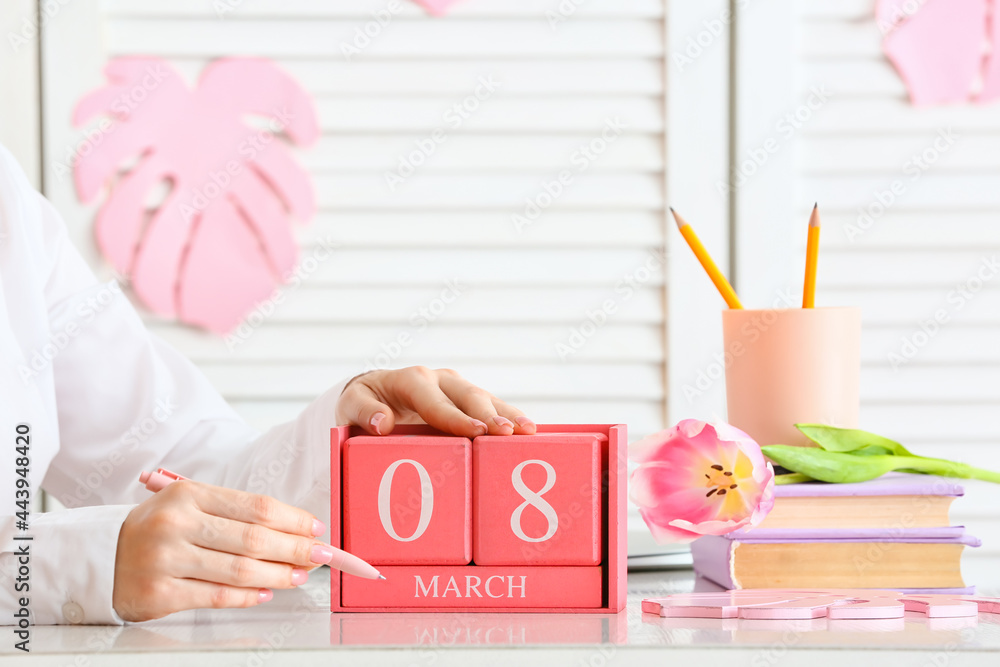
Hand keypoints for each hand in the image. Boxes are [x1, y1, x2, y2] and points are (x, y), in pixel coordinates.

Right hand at [113, 481, 332, 620]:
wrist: (101, 556)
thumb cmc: (158, 528)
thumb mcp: (190, 505)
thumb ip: (235, 514)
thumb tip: (293, 531)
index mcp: (189, 494)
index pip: (257, 507)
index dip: (294, 519)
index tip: (317, 528)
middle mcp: (177, 523)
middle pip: (254, 539)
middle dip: (296, 549)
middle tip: (321, 556)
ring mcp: (166, 559)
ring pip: (240, 570)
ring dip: (278, 575)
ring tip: (299, 576)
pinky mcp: (159, 593)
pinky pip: (217, 596)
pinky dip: (248, 596)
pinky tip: (266, 592)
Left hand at [336, 367, 536, 437]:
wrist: (373, 394)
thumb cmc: (363, 402)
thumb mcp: (351, 404)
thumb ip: (361, 410)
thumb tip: (380, 423)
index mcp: (411, 380)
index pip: (435, 400)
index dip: (455, 416)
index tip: (474, 430)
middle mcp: (439, 379)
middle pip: (468, 396)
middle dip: (488, 414)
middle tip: (506, 433)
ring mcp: (456, 388)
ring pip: (486, 398)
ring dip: (508, 414)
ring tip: (528, 431)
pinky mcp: (468, 400)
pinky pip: (492, 407)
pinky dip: (510, 417)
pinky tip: (528, 432)